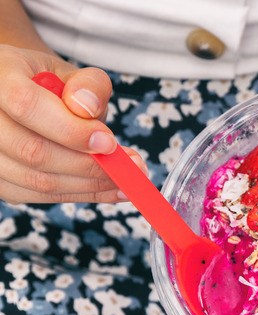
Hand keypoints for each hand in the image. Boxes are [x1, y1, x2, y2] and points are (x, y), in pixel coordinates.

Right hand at [0, 45, 140, 203]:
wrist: (21, 95)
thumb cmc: (47, 84)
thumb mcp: (70, 71)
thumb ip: (88, 84)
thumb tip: (87, 107)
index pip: (26, 105)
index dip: (70, 129)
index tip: (109, 142)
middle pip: (31, 150)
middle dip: (89, 165)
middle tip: (132, 167)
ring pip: (35, 180)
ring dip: (88, 186)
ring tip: (126, 181)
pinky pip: (37, 196)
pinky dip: (78, 194)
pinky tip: (108, 189)